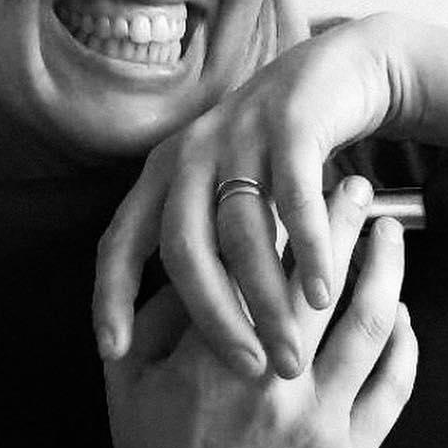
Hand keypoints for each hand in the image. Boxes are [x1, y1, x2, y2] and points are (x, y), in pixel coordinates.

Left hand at [93, 14, 407, 376]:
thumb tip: (184, 341)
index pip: (118, 241)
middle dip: (212, 317)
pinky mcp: (292, 124)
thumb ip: (203, 251)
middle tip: (244, 372)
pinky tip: (321, 293)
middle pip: (184, 247)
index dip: (109, 297)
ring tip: (289, 353)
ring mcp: (240, 135)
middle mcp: (191, 153)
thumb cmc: (277, 160)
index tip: (112, 353)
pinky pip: (295, 197)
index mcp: (162, 176)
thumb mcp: (224, 198)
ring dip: (266, 299)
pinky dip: (309, 249)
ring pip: (243, 231)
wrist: (337, 75)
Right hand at [103, 175, 416, 447]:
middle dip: (346, 223)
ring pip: (370, 326)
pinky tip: (401, 314)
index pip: (265, 264)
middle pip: (325, 280)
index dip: (292, 213)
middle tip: (361, 186)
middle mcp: (274, 382)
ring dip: (387, 271)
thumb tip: (203, 252)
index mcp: (216, 354)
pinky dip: (403, 344)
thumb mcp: (130, 375)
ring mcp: (319, 422)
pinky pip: (392, 388)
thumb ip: (158, 312)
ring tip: (393, 236)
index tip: (307, 176)